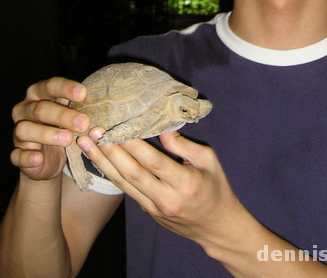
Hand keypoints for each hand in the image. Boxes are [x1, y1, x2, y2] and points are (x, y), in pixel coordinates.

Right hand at [11, 77, 89, 182]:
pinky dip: (27, 157)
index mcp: (39, 94)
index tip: (84, 93)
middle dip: (63, 115)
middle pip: (41, 109)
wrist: (48, 159)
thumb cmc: (63, 127)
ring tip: (68, 139)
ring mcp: (19, 132)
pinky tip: (38, 157)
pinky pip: (17, 155)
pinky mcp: (17, 153)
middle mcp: (25, 110)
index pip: (50, 86)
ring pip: (25, 130)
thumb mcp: (72, 115)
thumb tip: (106, 102)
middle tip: (84, 123)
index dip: (66, 88)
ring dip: (47, 134)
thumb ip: (81, 107)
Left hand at [77, 131, 246, 247]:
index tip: (116, 124)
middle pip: (132, 173)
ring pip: (123, 183)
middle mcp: (166, 198)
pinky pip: (126, 190)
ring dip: (102, 162)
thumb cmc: (215, 187)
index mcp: (185, 183)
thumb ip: (183, 144)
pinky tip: (98, 159)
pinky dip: (110, 172)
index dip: (132, 143)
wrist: (216, 226)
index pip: (153, 161)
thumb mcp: (208, 160)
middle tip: (93, 130)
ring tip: (85, 143)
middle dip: (110, 150)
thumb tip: (160, 126)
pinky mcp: (147, 211)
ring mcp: (154, 208)